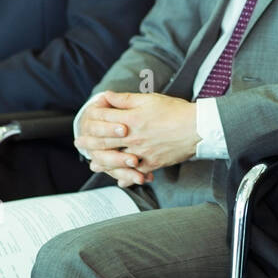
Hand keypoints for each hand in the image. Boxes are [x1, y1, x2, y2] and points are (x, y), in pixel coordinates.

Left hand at [76, 92, 197, 185]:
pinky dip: (127, 178)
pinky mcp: (152, 164)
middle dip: (90, 144)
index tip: (84, 121)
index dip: (92, 119)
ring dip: (103, 164)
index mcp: (131, 120)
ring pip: (117, 161)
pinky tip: (121, 181)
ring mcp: (142, 153)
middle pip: (105, 142)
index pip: (105, 120)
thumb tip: (106, 96)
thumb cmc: (175, 111)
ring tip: (94, 165)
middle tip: (80, 144)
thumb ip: (125, 99)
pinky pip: (136, 174)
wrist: (197, 128)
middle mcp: (133, 138)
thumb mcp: (149, 100)